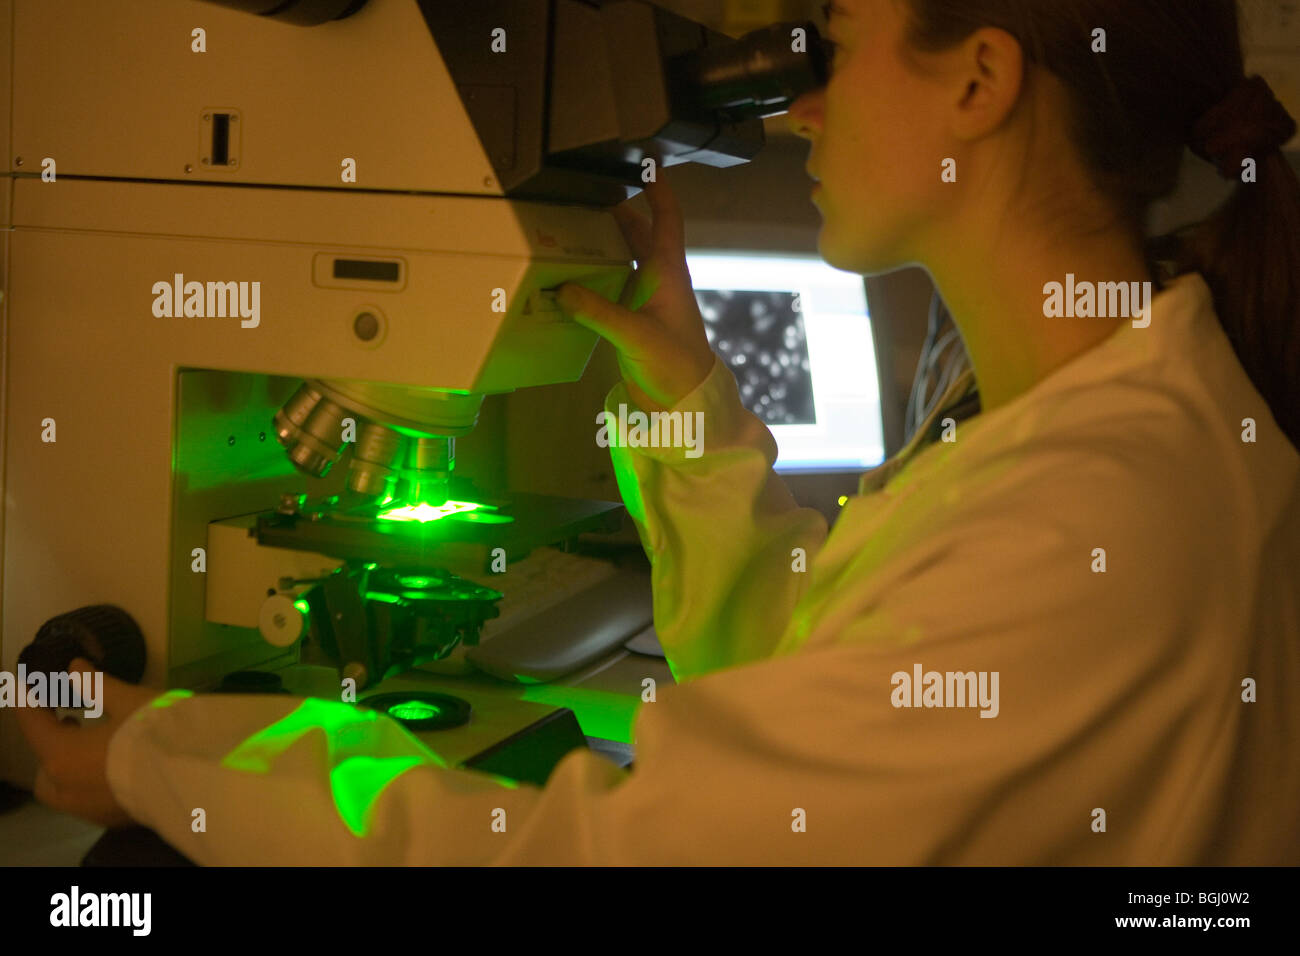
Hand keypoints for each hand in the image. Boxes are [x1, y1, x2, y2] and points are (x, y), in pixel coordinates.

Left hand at [16, 659, 163, 826]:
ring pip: (65, 789)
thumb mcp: (128, 700)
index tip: (23, 688)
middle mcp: (67, 788)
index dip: (29, 703)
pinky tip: (117, 767)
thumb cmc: (155, 732)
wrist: (195, 776)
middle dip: (51, 744)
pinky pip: (90, 800)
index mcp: (61, 755)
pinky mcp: (114, 819)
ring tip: (96, 746)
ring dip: (71, 766)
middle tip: (72, 720)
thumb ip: (97, 685)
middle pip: (44, 767)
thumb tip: (75, 668)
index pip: (33, 725)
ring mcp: (89, 809)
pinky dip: (92, 782)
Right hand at [558, 179, 715, 411]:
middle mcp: (657, 279)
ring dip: (600, 244)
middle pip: (637, 233)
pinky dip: (590, 278)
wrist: (685, 402)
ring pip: (621, 259)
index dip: (658, 189)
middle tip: (584, 194)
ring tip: (568, 227)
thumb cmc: (675, 365)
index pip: (667, 219)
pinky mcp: (630, 318)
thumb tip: (562, 289)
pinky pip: (608, 287)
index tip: (645, 163)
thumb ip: (599, 312)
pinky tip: (567, 276)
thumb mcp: (636, 336)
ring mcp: (644, 298)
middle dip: (615, 212)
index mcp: (668, 272)